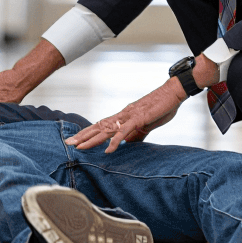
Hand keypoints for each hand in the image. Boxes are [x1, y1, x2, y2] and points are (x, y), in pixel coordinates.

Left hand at [66, 79, 185, 152]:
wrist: (173, 93)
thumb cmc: (161, 107)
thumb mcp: (147, 125)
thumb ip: (136, 134)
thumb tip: (128, 144)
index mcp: (124, 116)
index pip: (102, 125)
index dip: (88, 133)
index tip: (76, 140)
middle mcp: (122, 115)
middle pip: (98, 126)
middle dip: (83, 136)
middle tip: (68, 143)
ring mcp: (129, 116)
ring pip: (106, 129)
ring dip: (92, 139)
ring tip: (79, 147)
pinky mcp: (138, 118)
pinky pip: (123, 131)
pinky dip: (115, 141)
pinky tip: (107, 150)